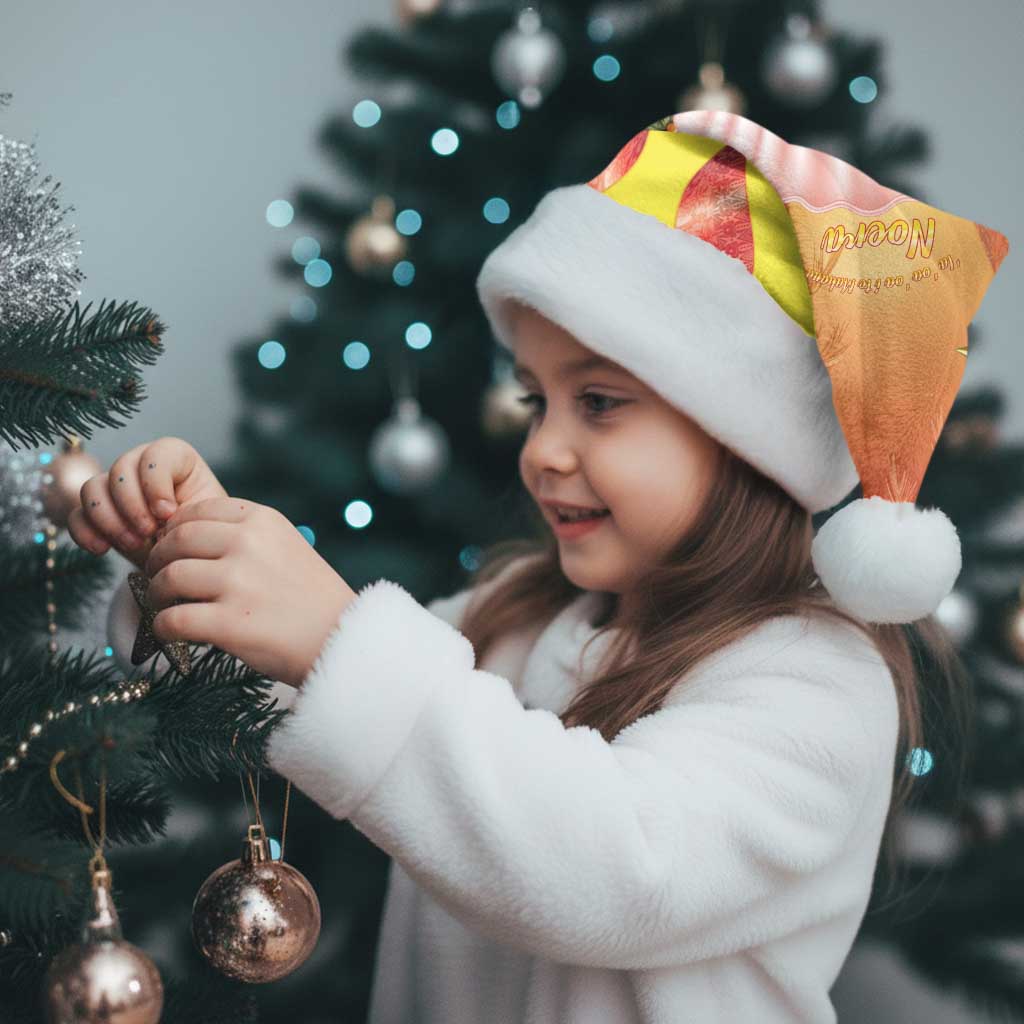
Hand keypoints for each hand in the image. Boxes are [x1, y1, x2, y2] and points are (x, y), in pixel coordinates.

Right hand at [67, 437, 227, 570]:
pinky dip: (85, 532)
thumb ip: (189, 510)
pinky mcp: (97, 514)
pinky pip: (76, 515)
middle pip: (120, 469)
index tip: (168, 513)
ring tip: (133, 544)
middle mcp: (141, 466)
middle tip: (148, 533)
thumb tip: (163, 515)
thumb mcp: (206, 519)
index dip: (156, 483)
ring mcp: (115, 488)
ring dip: (109, 520)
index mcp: (176, 459)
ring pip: (92, 488)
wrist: (189, 560)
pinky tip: (102, 549)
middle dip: (132, 505)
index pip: (156, 454)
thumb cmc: (203, 534)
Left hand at [142, 496, 357, 687]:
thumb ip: (246, 536)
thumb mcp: (287, 546)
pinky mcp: (229, 623)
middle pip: (176, 541)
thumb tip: (185, 538)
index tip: (172, 548)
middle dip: (158, 560)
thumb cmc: (312, 598)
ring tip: (164, 605)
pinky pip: (172, 620)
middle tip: (157, 577)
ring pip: (169, 578)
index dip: (175, 530)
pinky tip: (170, 632)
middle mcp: (248, 544)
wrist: (343, 639)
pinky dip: (163, 628)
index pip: (197, 511)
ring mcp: (238, 583)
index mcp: (263, 520)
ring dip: (157, 594)